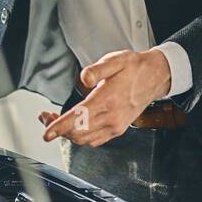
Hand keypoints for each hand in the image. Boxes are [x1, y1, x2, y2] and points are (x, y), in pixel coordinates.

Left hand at [39, 49, 171, 146]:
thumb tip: (83, 79)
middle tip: (46, 117)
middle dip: (58, 128)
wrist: (155, 77)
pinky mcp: (117, 129)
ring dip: (68, 133)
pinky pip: (94, 141)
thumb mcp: (115, 60)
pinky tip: (74, 127)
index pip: (79, 117)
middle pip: (77, 132)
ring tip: (57, 121)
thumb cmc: (134, 68)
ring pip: (84, 139)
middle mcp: (112, 117)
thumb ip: (96, 70)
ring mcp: (115, 126)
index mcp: (108, 99)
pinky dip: (80, 137)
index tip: (47, 133)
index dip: (60, 127)